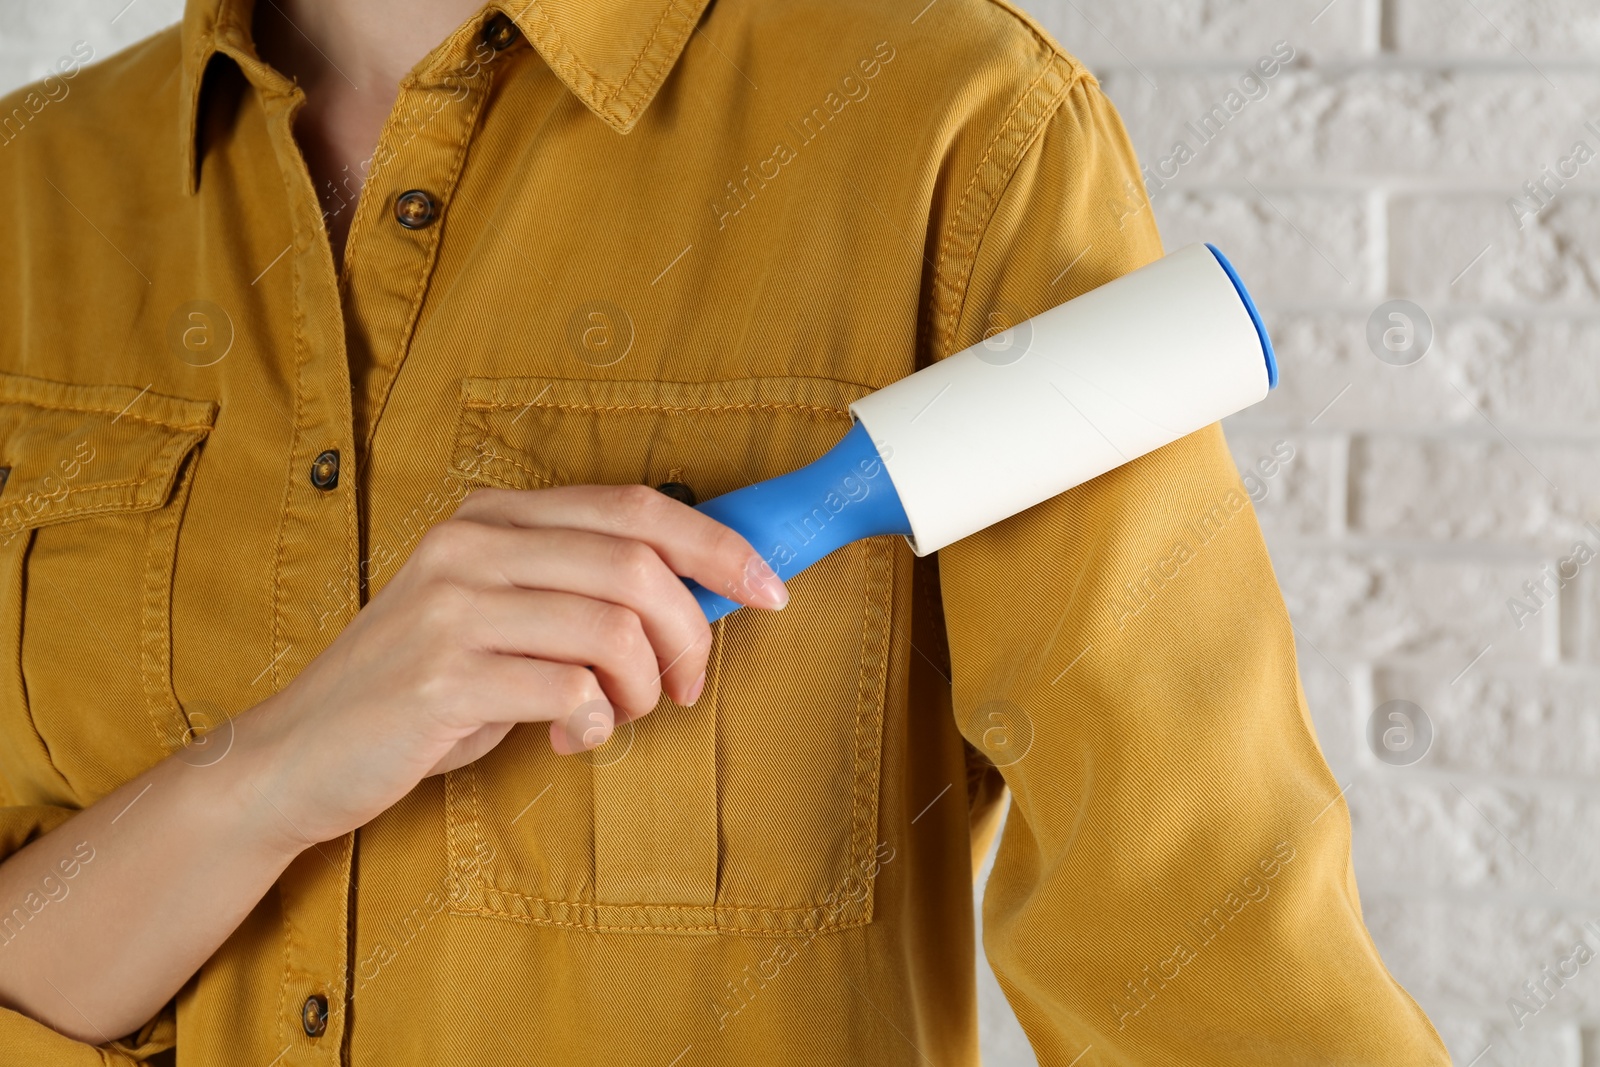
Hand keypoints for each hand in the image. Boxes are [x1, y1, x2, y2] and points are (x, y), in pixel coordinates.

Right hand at [233, 484, 787, 851]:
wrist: (300, 753)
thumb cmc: (423, 688)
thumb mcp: (502, 618)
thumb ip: (582, 593)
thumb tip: (704, 595)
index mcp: (493, 517)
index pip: (635, 506)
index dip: (717, 545)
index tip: (771, 588)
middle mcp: (471, 545)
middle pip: (637, 562)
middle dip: (692, 630)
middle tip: (689, 684)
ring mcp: (451, 607)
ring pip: (613, 627)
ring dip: (645, 684)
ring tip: (622, 714)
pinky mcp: (441, 676)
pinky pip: (570, 689)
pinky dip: (597, 722)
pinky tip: (571, 736)